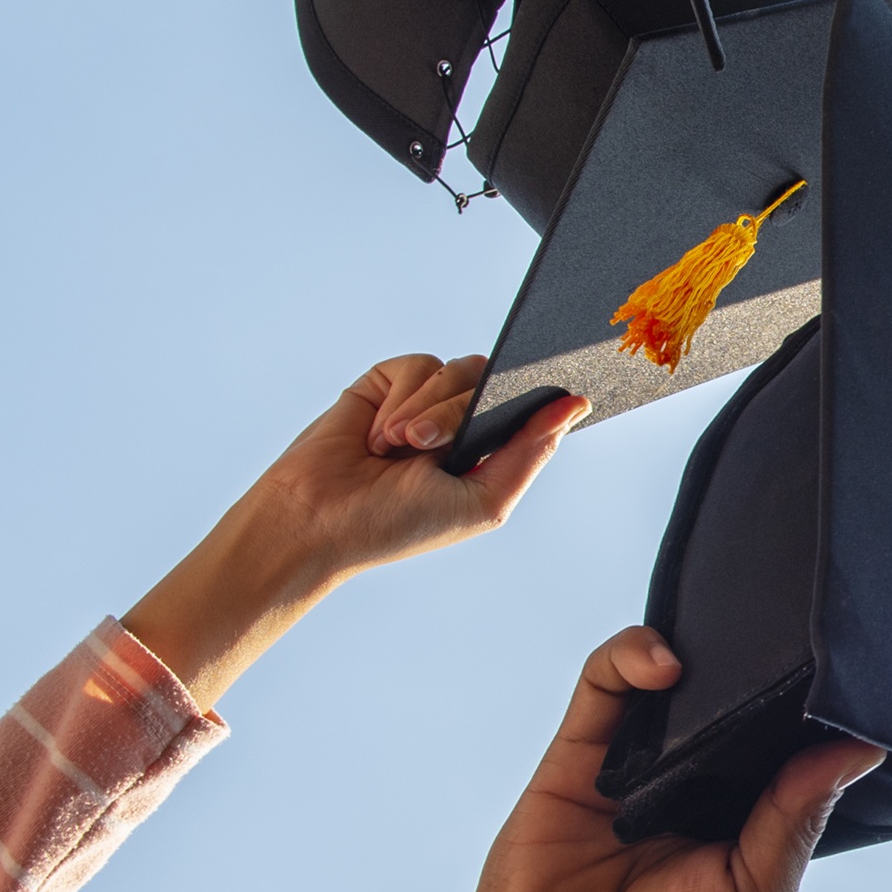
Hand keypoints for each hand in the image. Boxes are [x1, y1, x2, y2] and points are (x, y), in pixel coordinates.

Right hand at [123, 357, 583, 708]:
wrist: (316, 521)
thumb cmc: (396, 526)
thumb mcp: (482, 501)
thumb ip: (530, 453)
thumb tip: (575, 405)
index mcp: (490, 454)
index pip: (532, 409)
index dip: (542, 395)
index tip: (554, 386)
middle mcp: (463, 424)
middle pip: (496, 384)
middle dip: (464, 411)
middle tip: (427, 445)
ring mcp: (425, 402)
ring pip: (460, 370)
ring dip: (430, 408)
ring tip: (399, 444)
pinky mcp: (387, 384)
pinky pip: (419, 365)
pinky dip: (402, 396)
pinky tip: (380, 432)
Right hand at [275, 630, 882, 891]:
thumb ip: (795, 820)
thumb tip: (859, 750)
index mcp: (747, 823)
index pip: (789, 746)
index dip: (814, 712)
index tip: (850, 678)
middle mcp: (694, 787)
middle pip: (734, 700)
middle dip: (765, 665)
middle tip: (800, 639)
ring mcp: (634, 767)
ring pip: (670, 679)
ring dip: (704, 649)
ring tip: (736, 646)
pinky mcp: (575, 757)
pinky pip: (603, 686)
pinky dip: (633, 656)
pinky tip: (666, 664)